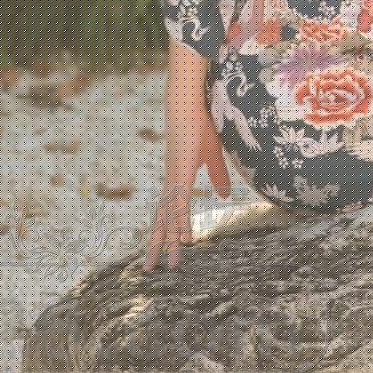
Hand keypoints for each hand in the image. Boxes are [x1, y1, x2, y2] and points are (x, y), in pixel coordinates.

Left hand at [143, 94, 231, 271]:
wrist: (188, 102)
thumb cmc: (200, 123)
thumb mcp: (213, 155)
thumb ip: (218, 175)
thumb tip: (223, 196)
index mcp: (177, 178)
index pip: (169, 210)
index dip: (167, 229)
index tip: (164, 249)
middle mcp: (171, 182)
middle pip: (162, 219)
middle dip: (157, 244)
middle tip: (150, 270)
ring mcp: (174, 178)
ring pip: (169, 217)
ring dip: (168, 242)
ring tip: (168, 266)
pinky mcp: (180, 172)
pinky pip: (180, 203)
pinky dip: (180, 222)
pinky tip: (182, 239)